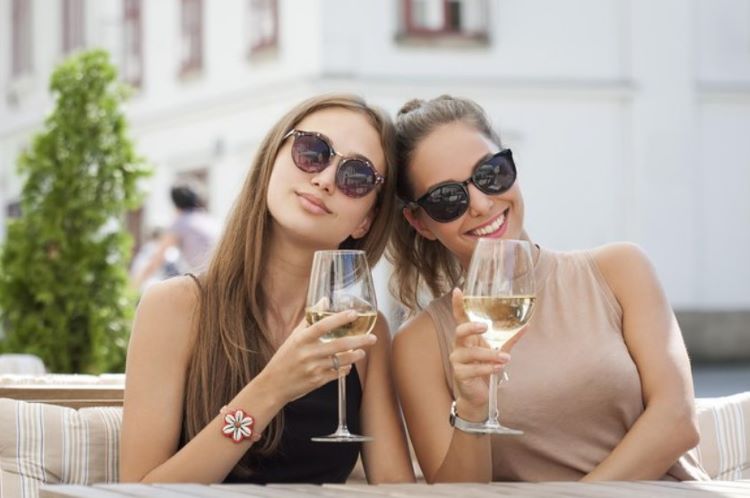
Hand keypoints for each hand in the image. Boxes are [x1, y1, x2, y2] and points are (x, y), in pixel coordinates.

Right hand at [259, 310, 376, 403]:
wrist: (273, 385)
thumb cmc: (284, 359)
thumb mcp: (293, 337)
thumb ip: (309, 320)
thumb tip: (324, 300)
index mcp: (301, 340)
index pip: (322, 325)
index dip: (339, 318)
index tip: (353, 313)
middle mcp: (308, 353)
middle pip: (338, 345)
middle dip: (359, 341)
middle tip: (372, 338)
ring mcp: (313, 368)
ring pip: (341, 361)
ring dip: (354, 356)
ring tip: (362, 352)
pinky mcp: (317, 381)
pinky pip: (336, 374)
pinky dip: (345, 369)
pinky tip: (348, 365)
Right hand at [450, 288, 510, 420]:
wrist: (479, 396)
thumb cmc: (486, 368)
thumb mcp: (498, 350)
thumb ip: (509, 338)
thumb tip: (527, 325)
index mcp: (467, 337)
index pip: (460, 318)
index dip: (458, 304)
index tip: (458, 291)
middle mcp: (459, 346)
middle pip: (459, 331)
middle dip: (471, 327)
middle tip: (485, 326)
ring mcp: (458, 360)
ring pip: (472, 353)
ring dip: (490, 355)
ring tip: (506, 358)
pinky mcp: (460, 374)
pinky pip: (474, 369)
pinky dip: (489, 368)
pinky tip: (499, 368)